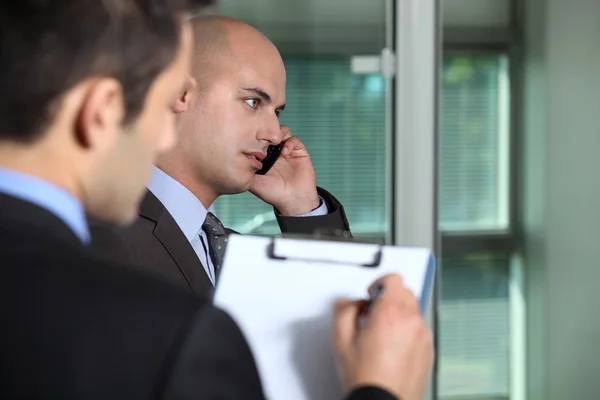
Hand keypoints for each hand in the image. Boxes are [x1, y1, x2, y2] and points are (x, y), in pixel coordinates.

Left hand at [249, 125, 319, 215]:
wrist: (293, 200)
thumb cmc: (273, 194)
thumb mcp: (253, 183)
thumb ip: (245, 171)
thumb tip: (233, 161)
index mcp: (263, 157)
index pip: (258, 140)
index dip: (254, 136)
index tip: (251, 137)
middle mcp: (275, 152)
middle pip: (269, 132)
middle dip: (266, 132)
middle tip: (262, 137)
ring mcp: (287, 151)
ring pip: (282, 132)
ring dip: (278, 134)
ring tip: (274, 143)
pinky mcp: (299, 152)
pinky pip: (294, 140)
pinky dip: (289, 143)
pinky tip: (285, 152)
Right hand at [333, 274, 433, 399]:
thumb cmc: (366, 377)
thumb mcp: (341, 340)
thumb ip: (344, 311)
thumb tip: (349, 303)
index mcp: (390, 313)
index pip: (393, 279)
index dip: (378, 284)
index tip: (371, 296)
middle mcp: (411, 321)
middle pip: (405, 292)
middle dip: (389, 299)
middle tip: (373, 314)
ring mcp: (423, 335)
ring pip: (413, 310)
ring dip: (399, 314)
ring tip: (382, 333)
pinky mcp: (429, 349)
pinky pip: (419, 329)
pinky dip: (408, 330)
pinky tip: (392, 347)